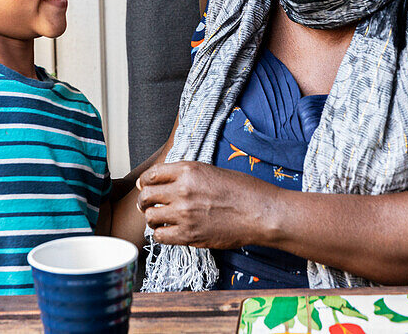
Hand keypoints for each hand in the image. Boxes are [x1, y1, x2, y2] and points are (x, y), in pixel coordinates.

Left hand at [136, 161, 275, 249]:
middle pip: (146, 196)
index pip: (152, 174)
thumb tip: (166, 183)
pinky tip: (169, 232)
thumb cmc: (244, 190)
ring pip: (150, 217)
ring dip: (152, 218)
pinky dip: (161, 234)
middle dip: (145, 201)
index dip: (145, 182)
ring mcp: (184, 214)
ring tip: (160, 220)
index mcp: (188, 170)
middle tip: (148, 206)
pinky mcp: (189, 235)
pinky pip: (160, 236)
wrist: (261, 212)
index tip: (145, 187)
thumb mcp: (212, 171)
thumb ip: (188, 176)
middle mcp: (182, 190)